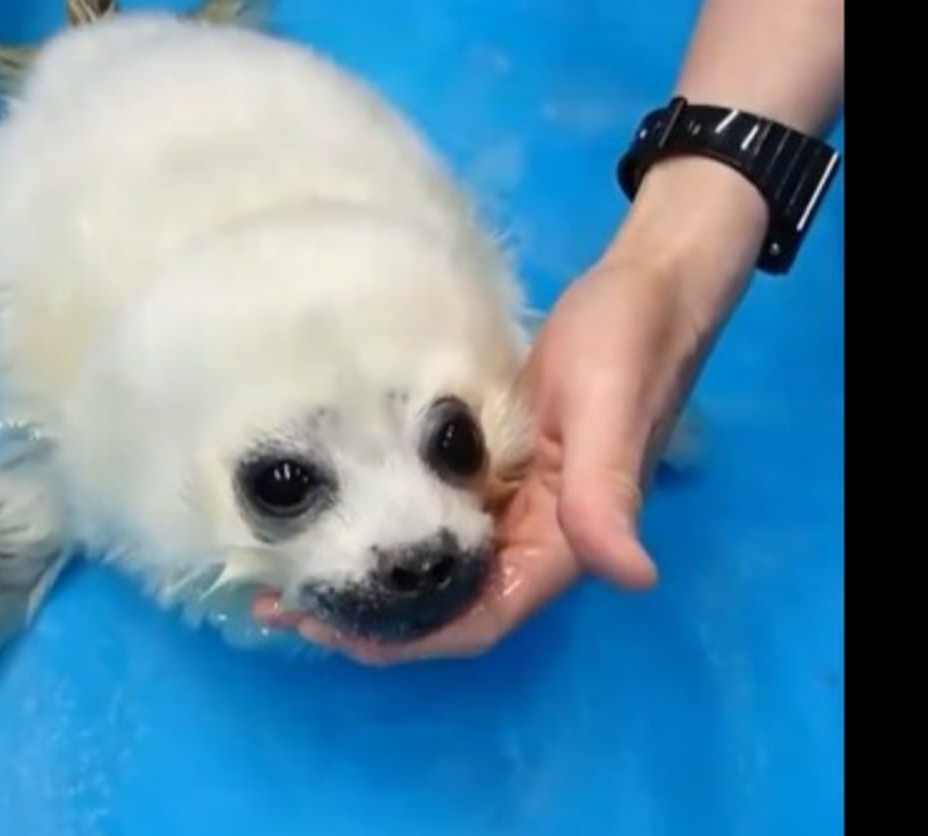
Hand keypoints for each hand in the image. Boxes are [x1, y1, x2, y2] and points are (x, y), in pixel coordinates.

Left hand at [253, 159, 765, 663]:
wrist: (646, 286)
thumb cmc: (628, 343)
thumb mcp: (610, 413)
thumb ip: (609, 496)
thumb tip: (632, 577)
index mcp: (561, 546)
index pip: (477, 622)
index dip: (407, 641)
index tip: (328, 630)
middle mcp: (533, 539)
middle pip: (444, 606)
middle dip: (368, 618)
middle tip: (282, 603)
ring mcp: (511, 505)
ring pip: (432, 565)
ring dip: (369, 576)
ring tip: (288, 569)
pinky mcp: (492, 468)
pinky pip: (434, 516)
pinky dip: (385, 525)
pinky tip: (336, 510)